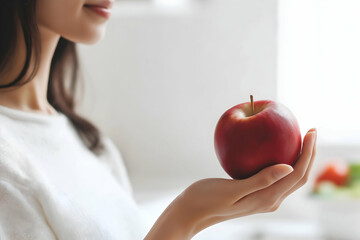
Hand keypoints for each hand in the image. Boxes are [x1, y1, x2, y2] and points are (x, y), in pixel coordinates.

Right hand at [145, 128, 316, 239]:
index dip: (308, 153)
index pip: (297, 175)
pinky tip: (274, 147)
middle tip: (311, 130)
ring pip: (289, 176)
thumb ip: (260, 181)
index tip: (311, 132)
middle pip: (298, 176)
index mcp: (267, 199)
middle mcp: (269, 200)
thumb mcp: (232, 190)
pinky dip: (282, 160)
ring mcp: (263, 197)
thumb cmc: (207, 200)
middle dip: (309, 154)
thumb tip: (289, 166)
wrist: (192, 211)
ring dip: (299, 157)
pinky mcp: (255, 193)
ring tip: (299, 137)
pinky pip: (275, 175)